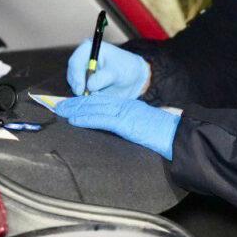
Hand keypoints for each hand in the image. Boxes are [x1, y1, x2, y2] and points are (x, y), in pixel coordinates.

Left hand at [53, 96, 178, 159]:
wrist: (177, 136)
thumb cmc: (164, 135)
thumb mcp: (144, 127)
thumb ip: (130, 125)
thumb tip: (119, 130)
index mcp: (130, 106)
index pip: (102, 100)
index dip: (85, 101)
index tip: (72, 105)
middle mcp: (126, 105)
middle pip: (95, 101)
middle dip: (75, 103)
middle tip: (59, 106)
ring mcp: (125, 112)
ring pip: (95, 107)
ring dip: (76, 110)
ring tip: (61, 112)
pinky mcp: (126, 122)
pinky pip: (102, 119)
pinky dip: (86, 119)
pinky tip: (75, 120)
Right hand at [66, 40, 150, 97]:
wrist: (133, 78)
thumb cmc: (126, 68)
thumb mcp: (117, 72)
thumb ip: (103, 78)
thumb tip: (89, 86)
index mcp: (88, 49)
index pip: (75, 62)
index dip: (76, 76)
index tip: (81, 89)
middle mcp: (82, 60)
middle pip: (72, 75)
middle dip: (78, 87)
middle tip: (87, 96)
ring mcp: (81, 73)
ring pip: (74, 86)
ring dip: (83, 93)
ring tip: (97, 95)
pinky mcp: (84, 84)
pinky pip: (80, 93)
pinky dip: (85, 97)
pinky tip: (96, 98)